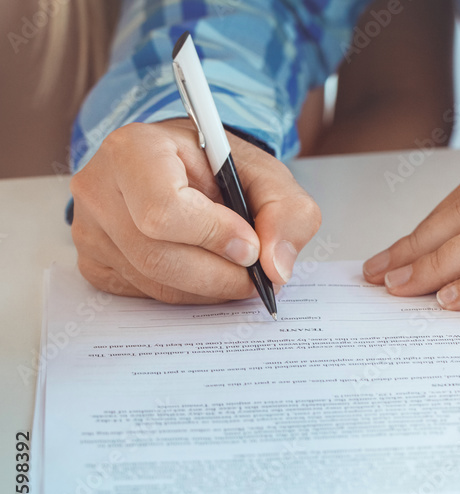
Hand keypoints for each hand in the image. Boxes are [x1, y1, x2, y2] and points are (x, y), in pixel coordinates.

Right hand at [70, 118, 320, 302]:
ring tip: (236, 271)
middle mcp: (99, 187)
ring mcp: (89, 229)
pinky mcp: (94, 262)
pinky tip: (205, 271)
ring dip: (209, 289)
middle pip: (158, 256)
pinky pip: (145, 295)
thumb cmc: (221, 170)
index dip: (214, 236)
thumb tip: (276, 268)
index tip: (250, 245)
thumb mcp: (268, 177)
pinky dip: (187, 294)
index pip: (164, 209)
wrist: (189, 172)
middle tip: (255, 274)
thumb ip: (287, 214)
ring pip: (155, 282)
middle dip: (220, 275)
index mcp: (134, 149)